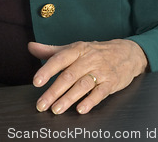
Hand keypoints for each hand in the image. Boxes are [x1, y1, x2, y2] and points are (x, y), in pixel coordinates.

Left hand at [28, 39, 148, 114]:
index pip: (59, 59)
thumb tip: (31, 47)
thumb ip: (51, 50)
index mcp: (77, 49)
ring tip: (56, 109)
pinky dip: (90, 101)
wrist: (127, 52)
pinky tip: (80, 109)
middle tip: (42, 104)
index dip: (47, 70)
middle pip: (69, 75)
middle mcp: (88, 59)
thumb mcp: (74, 48)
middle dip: (54, 91)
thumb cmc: (95, 51)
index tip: (36, 81)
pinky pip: (100, 92)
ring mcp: (101, 70)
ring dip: (68, 98)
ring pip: (83, 85)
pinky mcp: (111, 82)